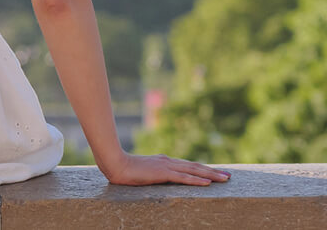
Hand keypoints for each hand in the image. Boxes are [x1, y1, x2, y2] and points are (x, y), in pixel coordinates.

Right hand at [100, 151, 231, 185]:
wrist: (114, 163)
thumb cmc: (124, 168)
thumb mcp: (142, 171)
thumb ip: (152, 173)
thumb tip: (156, 177)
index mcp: (164, 161)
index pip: (188, 166)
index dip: (203, 169)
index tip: (216, 173)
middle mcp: (168, 162)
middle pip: (195, 167)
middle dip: (214, 171)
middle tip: (229, 176)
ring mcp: (166, 166)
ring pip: (194, 171)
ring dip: (211, 174)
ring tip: (225, 179)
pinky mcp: (163, 173)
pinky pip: (183, 178)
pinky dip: (197, 180)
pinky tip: (208, 182)